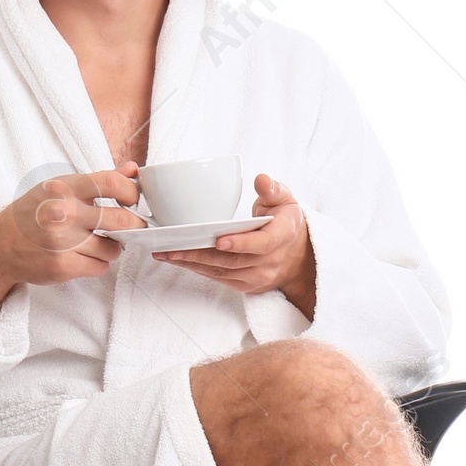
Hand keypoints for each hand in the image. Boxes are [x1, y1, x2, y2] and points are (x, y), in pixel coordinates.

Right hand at [0, 163, 145, 329]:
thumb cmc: (32, 213)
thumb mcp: (60, 187)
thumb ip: (98, 180)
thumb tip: (132, 170)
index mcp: (65, 188)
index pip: (112, 182)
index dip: (131, 191)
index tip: (132, 199)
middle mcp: (64, 213)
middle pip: (122, 220)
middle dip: (132, 225)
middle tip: (129, 226)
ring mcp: (63, 242)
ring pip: (113, 249)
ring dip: (110, 247)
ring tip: (94, 242)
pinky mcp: (63, 266)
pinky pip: (100, 267)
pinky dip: (96, 263)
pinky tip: (82, 255)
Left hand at [151, 172, 315, 317]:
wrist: (297, 257)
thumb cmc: (285, 222)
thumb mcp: (285, 200)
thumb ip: (272, 189)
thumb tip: (261, 179)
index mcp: (282, 236)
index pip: (262, 243)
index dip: (240, 243)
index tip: (219, 240)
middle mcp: (270, 261)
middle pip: (234, 261)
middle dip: (201, 254)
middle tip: (174, 247)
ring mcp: (258, 276)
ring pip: (223, 272)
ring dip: (194, 264)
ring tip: (167, 254)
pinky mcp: (247, 286)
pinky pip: (220, 279)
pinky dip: (199, 270)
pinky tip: (181, 261)